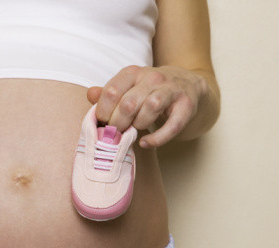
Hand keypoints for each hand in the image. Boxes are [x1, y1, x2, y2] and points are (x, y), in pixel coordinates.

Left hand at [87, 65, 206, 147]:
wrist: (188, 86)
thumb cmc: (150, 91)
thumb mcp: (128, 88)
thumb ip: (107, 93)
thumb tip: (90, 94)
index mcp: (133, 73)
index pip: (111, 91)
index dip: (103, 112)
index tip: (104, 122)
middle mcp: (152, 77)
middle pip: (129, 103)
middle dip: (119, 123)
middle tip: (117, 131)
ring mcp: (171, 90)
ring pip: (151, 107)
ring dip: (139, 124)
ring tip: (135, 130)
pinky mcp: (187, 105)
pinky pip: (172, 125)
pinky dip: (157, 138)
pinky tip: (146, 142)